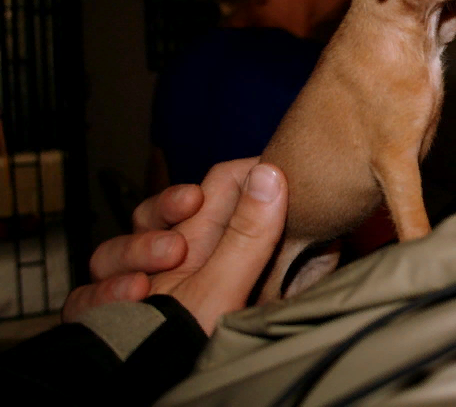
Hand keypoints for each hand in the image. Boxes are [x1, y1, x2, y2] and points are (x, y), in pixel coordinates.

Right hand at [63, 159, 288, 333]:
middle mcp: (168, 267)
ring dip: (137, 249)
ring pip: (114, 246)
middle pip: (152, 215)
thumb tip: (271, 171)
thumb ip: (251, 232)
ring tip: (167, 261)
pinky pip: (84, 293)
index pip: (198, 199)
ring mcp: (131, 288)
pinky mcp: (98, 317)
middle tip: (187, 223)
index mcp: (209, 252)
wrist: (153, 396)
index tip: (204, 190)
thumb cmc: (203, 348)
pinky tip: (132, 294)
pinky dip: (103, 291)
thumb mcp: (232, 285)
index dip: (200, 188)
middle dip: (163, 212)